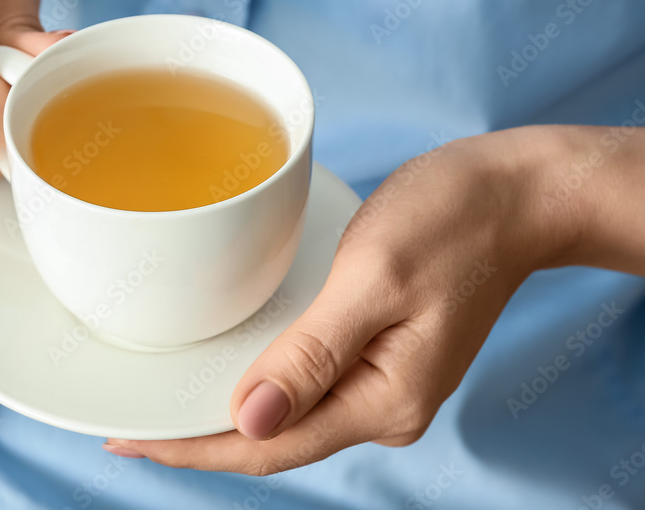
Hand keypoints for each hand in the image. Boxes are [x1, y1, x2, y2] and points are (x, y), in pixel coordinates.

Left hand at [104, 125, 644, 473]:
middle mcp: (382, 406)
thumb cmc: (453, 222)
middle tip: (130, 420)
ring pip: (288, 412)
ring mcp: (383, 383)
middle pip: (274, 437)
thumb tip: (250, 418)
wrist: (515, 196)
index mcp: (382, 400)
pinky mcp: (379, 354)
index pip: (268, 446)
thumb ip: (312, 355)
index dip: (192, 448)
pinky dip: (262, 378)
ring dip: (227, 408)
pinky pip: (308, 382)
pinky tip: (229, 363)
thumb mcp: (375, 279)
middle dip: (200, 434)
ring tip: (165, 398)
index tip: (130, 440)